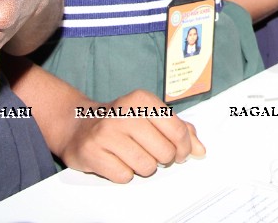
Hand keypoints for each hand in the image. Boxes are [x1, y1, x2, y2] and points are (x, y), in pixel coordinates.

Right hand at [62, 89, 204, 181]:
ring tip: (130, 154)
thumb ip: (179, 130)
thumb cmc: (120, 121)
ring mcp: (106, 133)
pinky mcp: (92, 152)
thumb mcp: (150, 116)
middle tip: (149, 151)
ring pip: (146, 167)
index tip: (180, 153)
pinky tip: (116, 160)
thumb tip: (200, 150)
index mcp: (142, 100)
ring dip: (142, 166)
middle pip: (164, 152)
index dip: (183, 148)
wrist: (77, 125)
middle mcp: (124, 113)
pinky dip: (123, 173)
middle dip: (161, 158)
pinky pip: (124, 176)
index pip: (178, 130)